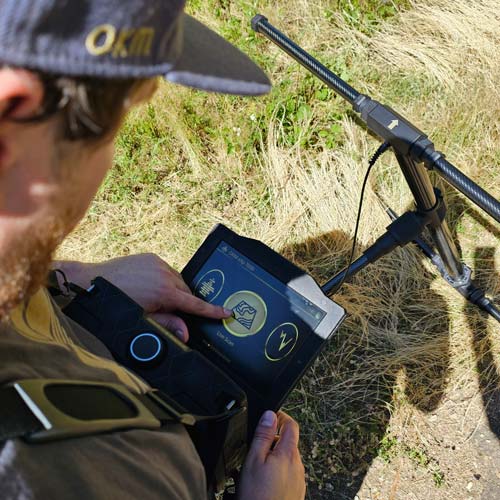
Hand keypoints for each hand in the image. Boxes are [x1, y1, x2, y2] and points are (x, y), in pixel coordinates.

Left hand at [54, 254, 231, 341]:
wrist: (92, 281)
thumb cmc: (116, 303)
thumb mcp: (143, 319)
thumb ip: (168, 324)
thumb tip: (187, 333)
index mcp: (165, 292)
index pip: (195, 304)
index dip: (212, 311)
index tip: (227, 313)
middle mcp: (166, 274)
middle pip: (187, 292)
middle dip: (185, 303)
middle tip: (173, 313)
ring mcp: (158, 263)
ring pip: (177, 280)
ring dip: (175, 290)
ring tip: (158, 300)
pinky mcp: (151, 257)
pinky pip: (166, 270)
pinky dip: (165, 279)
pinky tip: (152, 287)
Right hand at [238, 411, 305, 499]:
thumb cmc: (258, 496)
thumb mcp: (254, 460)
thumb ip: (263, 436)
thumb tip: (270, 414)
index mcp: (288, 453)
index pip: (291, 424)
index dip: (280, 417)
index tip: (269, 417)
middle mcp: (298, 465)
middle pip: (289, 442)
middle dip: (274, 439)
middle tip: (257, 446)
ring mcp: (299, 480)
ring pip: (288, 459)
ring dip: (276, 456)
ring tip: (258, 467)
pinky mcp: (297, 492)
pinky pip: (289, 474)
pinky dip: (278, 471)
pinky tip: (265, 482)